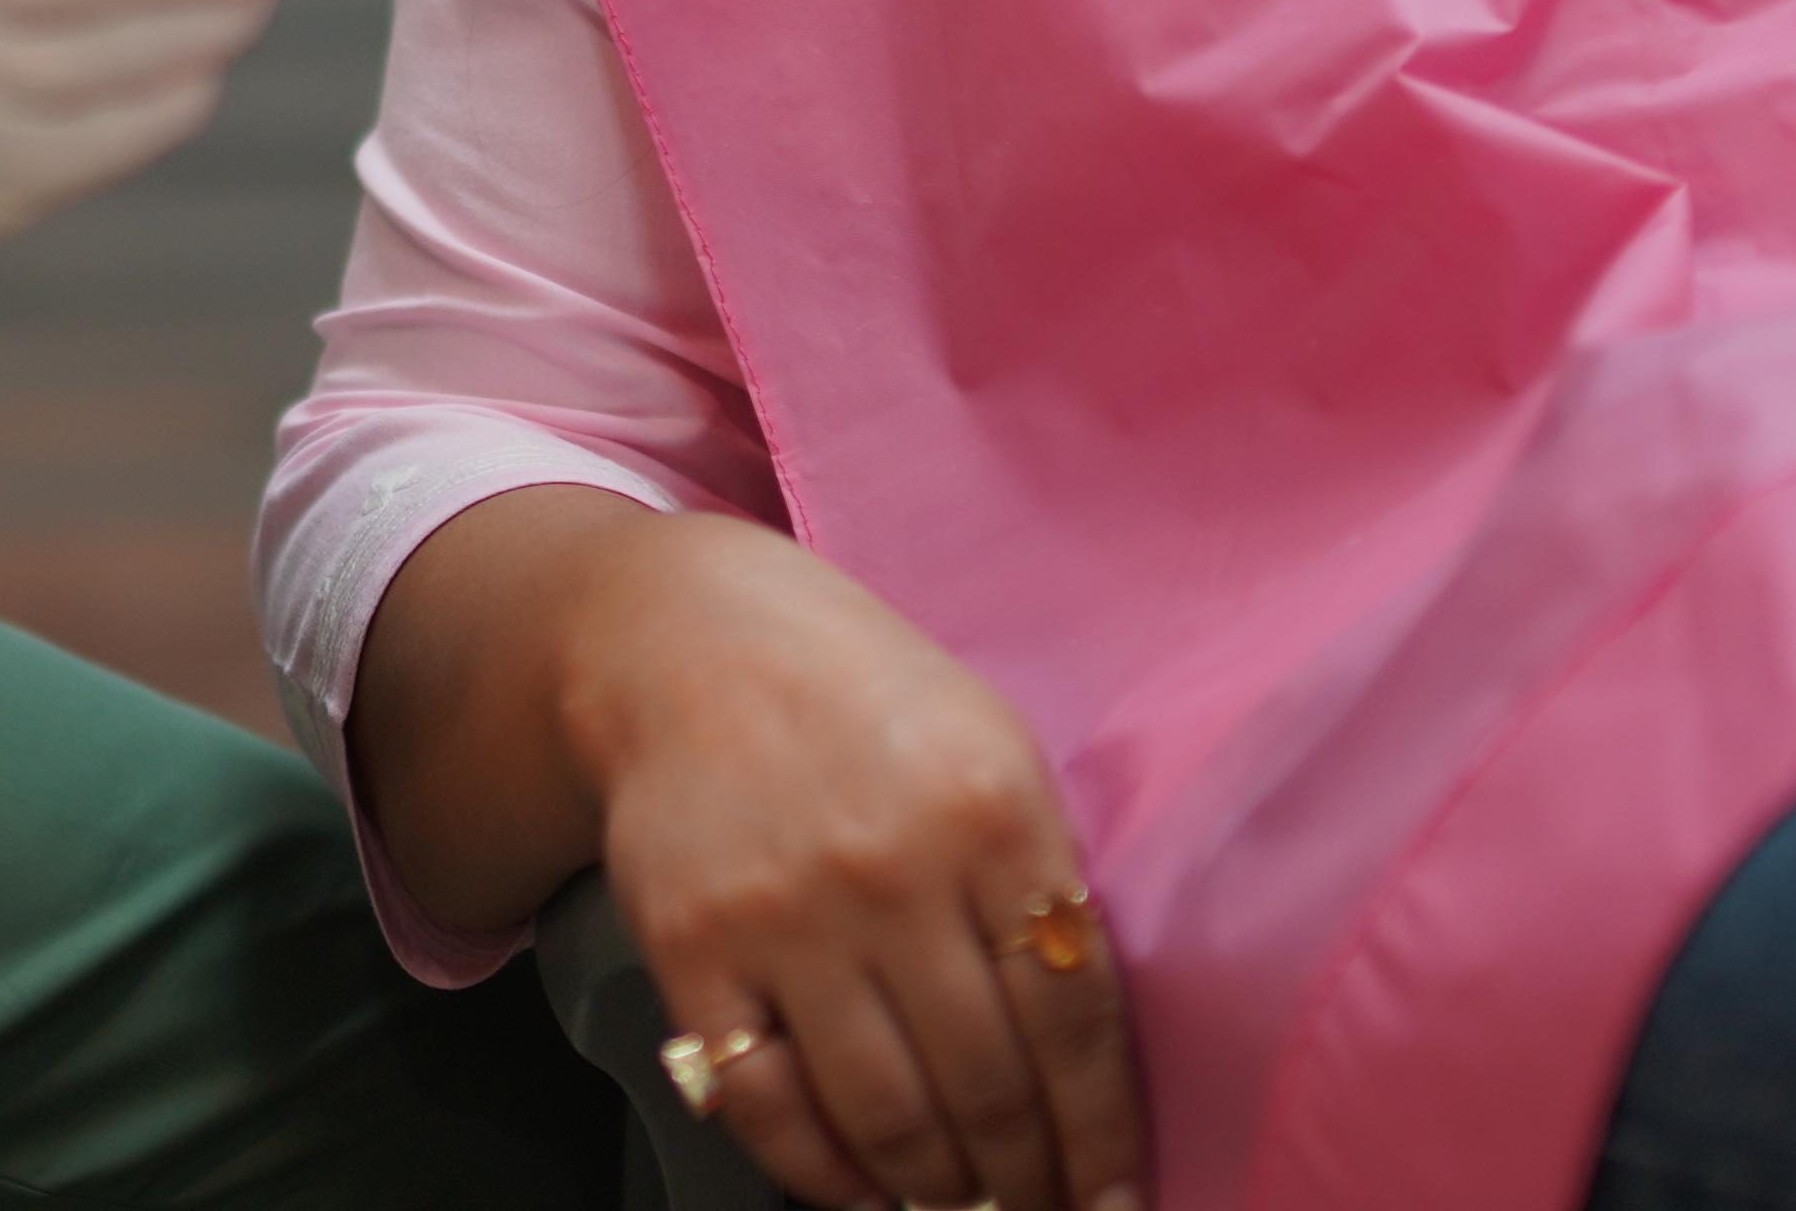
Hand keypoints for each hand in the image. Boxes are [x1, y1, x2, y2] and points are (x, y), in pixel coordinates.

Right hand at [566, 516, 1144, 1210]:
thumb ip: (1037, 880)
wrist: (682, 641)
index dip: (1100, 1133)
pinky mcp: (691, 951)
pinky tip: (866, 1193)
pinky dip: (825, 1174)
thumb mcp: (987, 744)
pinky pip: (766, 1105)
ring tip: (963, 1204)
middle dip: (1026, 1180)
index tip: (1114, 1196)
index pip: (1072, 1018)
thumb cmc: (857, 696)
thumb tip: (1080, 1055)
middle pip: (986, 1085)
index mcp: (990, 810)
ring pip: (885, 1114)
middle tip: (1040, 1209)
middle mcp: (890, 869)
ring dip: (938, 1189)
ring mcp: (783, 917)